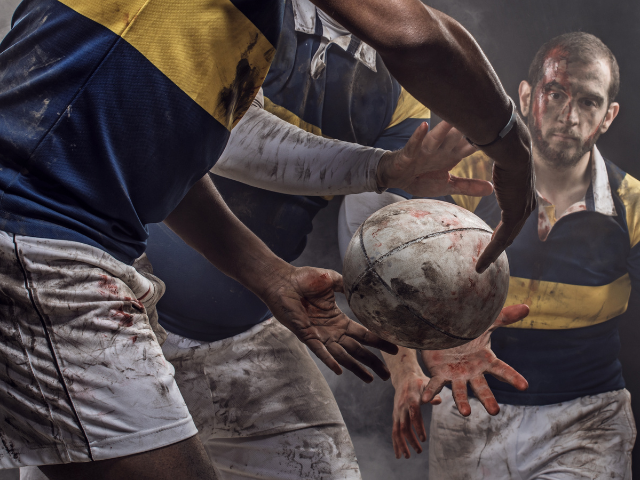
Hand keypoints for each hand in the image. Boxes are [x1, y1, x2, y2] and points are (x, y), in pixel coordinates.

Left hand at [263, 265, 398, 381]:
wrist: (283, 280)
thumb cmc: (304, 279)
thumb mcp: (333, 281)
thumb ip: (348, 286)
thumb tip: (366, 284)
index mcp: (339, 320)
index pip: (363, 334)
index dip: (378, 342)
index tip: (394, 349)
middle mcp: (331, 331)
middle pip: (356, 350)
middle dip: (372, 362)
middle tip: (386, 375)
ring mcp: (319, 335)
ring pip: (342, 355)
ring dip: (355, 368)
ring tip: (370, 379)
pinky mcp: (306, 335)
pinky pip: (320, 350)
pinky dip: (330, 360)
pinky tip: (340, 370)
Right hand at [376, 121, 492, 197]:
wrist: (396, 178)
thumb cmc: (422, 178)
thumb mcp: (447, 186)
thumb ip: (468, 186)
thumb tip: (491, 189)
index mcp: (451, 155)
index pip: (472, 145)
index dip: (486, 139)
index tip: (503, 129)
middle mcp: (440, 149)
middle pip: (457, 136)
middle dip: (467, 127)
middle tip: (483, 112)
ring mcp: (424, 151)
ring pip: (437, 137)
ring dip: (445, 129)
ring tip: (453, 118)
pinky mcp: (408, 154)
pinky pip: (413, 145)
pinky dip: (417, 137)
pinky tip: (423, 126)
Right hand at [391, 369, 441, 458]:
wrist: (404, 377)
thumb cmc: (420, 382)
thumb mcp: (428, 383)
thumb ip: (432, 392)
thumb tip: (438, 400)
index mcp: (411, 399)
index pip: (414, 415)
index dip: (418, 427)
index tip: (424, 439)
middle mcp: (402, 406)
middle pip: (404, 426)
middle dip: (410, 440)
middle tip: (419, 451)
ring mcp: (397, 411)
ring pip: (396, 430)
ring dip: (401, 444)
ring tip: (407, 457)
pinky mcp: (395, 415)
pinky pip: (394, 430)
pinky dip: (395, 442)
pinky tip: (399, 453)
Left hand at [421, 304, 529, 415]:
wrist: (445, 331)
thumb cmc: (467, 331)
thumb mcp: (486, 323)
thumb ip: (505, 317)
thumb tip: (527, 307)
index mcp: (485, 361)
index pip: (502, 370)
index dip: (513, 377)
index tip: (524, 386)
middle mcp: (472, 372)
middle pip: (482, 388)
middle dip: (488, 399)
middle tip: (494, 411)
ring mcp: (456, 375)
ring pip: (460, 391)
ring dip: (462, 402)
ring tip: (466, 413)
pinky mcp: (439, 374)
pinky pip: (435, 384)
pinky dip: (430, 392)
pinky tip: (425, 399)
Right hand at [476, 117, 535, 272]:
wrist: (514, 149)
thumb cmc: (505, 150)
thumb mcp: (503, 163)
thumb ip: (499, 167)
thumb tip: (491, 152)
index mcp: (525, 195)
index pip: (514, 219)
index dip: (504, 232)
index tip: (494, 240)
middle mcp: (528, 206)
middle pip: (511, 233)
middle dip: (499, 248)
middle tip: (488, 260)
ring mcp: (523, 212)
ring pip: (506, 240)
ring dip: (492, 255)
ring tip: (480, 266)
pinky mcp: (514, 215)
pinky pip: (500, 239)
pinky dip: (490, 253)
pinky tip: (480, 263)